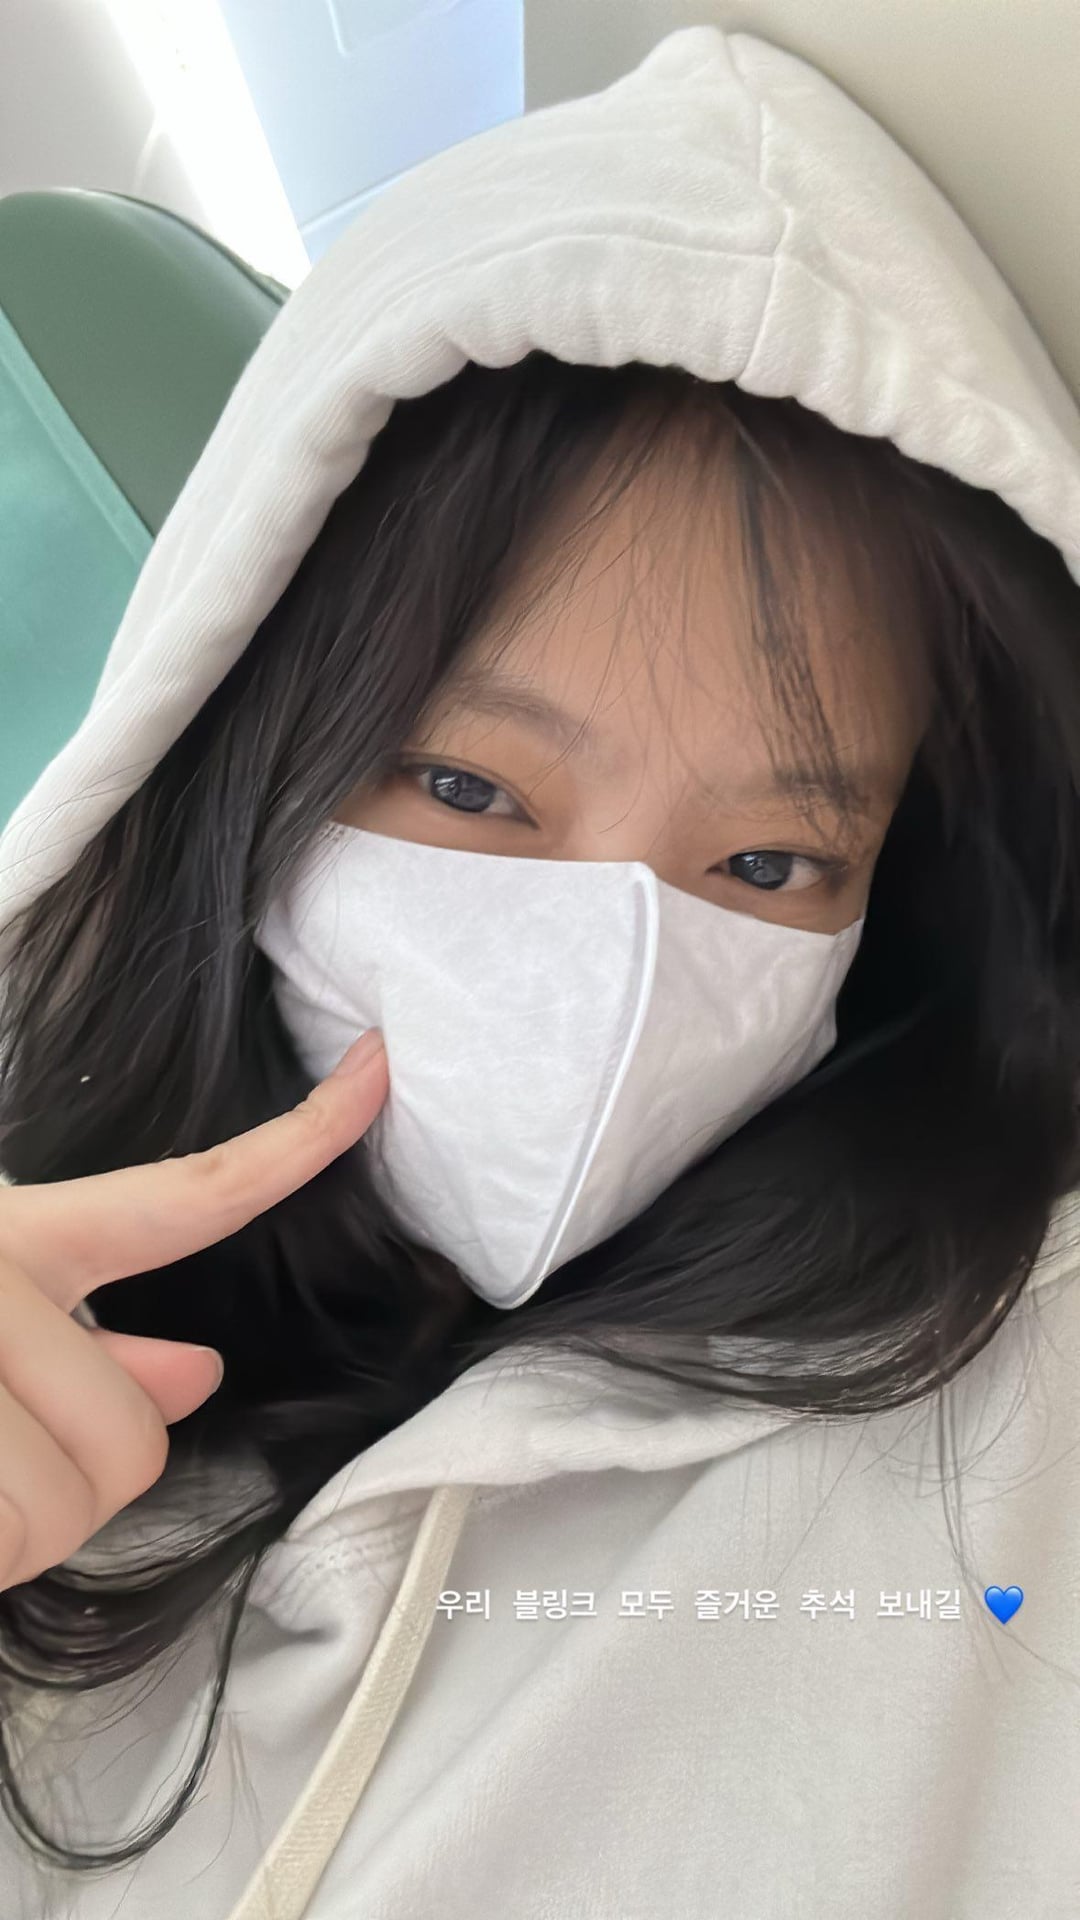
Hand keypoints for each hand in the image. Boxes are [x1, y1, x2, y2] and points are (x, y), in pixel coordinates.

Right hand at [0, 1029, 387, 1590]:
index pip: (192, 1192)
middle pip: (132, 1440)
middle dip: (80, 1486)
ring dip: (9, 1535)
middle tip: (2, 1472)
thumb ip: (90, 1335)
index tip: (381, 1071)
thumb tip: (198, 1374)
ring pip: (58, 1509)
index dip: (301, 1139)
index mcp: (18, 1231)